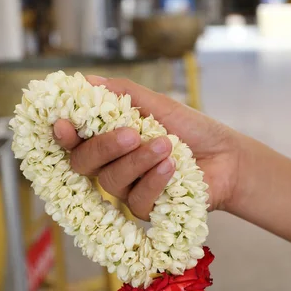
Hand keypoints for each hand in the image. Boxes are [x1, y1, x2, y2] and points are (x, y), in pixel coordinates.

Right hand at [54, 76, 241, 219]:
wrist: (227, 157)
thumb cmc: (192, 129)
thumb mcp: (159, 105)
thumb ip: (124, 95)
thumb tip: (87, 81)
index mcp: (109, 139)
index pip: (75, 141)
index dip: (64, 135)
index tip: (63, 124)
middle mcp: (111, 166)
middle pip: (84, 164)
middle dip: (104, 147)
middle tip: (131, 133)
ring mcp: (127, 189)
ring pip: (111, 181)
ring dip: (138, 161)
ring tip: (166, 144)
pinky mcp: (145, 208)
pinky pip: (137, 199)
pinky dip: (154, 180)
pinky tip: (172, 166)